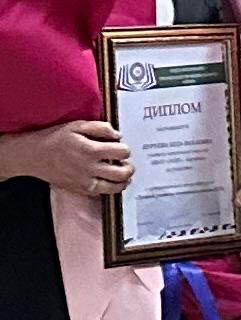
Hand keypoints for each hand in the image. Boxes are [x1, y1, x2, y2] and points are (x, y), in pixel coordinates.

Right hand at [0, 119, 132, 196]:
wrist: (32, 155)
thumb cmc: (54, 139)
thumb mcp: (77, 126)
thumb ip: (100, 128)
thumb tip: (117, 135)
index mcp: (90, 150)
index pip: (122, 152)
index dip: (125, 149)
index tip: (121, 147)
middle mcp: (89, 168)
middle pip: (122, 173)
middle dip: (129, 166)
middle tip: (126, 162)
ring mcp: (84, 181)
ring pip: (115, 187)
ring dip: (123, 180)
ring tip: (122, 174)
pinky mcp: (79, 189)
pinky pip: (101, 193)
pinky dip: (110, 188)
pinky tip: (109, 180)